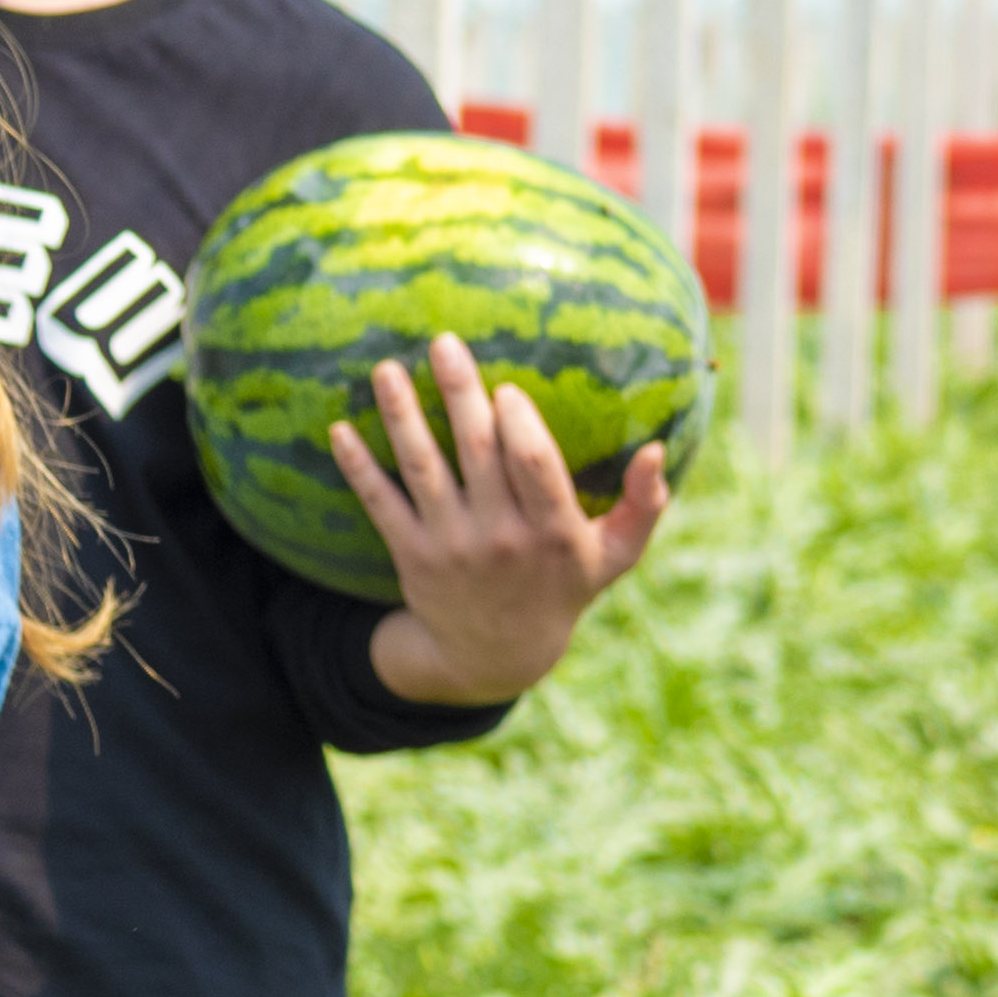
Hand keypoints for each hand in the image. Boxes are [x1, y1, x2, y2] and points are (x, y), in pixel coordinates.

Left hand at [342, 338, 668, 705]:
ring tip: (386, 369)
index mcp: (555, 531)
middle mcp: (501, 538)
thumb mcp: (616, 555)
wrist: (497, 654)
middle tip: (442, 342)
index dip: (519, 424)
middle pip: (476, 453)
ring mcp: (452, 546)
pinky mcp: (412, 555)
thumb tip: (657, 448)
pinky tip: (340, 428)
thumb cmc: (563, 586)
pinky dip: (358, 466)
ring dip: (400, 416)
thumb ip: (645, 504)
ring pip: (423, 469)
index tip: (505, 387)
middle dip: (459, 393)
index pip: (534, 465)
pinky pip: (380, 503)